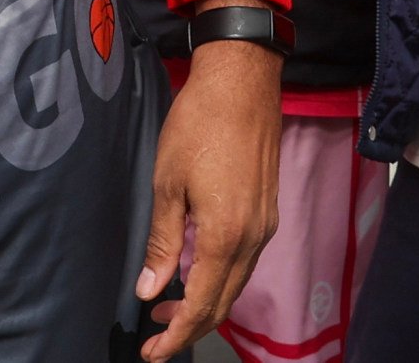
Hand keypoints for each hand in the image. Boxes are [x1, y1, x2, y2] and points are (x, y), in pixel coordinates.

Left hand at [135, 35, 278, 360]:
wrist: (242, 81)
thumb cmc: (199, 124)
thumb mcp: (167, 183)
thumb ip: (162, 243)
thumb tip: (149, 289)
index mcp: (226, 236)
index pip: (202, 305)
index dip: (176, 335)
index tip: (152, 353)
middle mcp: (253, 239)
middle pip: (224, 303)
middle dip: (189, 327)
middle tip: (156, 339)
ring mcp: (265, 225)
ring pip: (237, 284)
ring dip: (205, 303)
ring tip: (168, 307)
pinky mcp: (268, 211)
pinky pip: (245, 261)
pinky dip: (221, 279)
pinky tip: (198, 272)